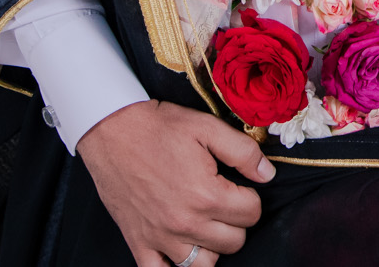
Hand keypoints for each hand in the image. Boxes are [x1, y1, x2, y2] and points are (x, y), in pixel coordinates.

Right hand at [76, 100, 271, 266]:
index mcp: (206, 195)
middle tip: (224, 201)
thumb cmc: (159, 127)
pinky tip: (180, 248)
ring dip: (211, 246)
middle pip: (234, 242)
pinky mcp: (138, 242)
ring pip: (204, 264)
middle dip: (236, 221)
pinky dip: (173, 266)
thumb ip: (244, 152)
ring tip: (206, 224)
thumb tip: (267, 175)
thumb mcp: (208, 127)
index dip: (251, 197)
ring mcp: (160, 237)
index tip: (239, 186)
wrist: (111, 130)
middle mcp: (185, 223)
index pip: (252, 214)